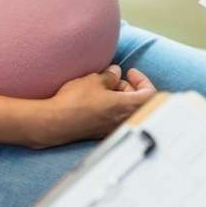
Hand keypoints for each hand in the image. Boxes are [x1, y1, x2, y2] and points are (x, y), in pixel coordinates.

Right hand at [34, 65, 156, 147]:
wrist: (55, 123)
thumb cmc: (75, 101)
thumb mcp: (95, 80)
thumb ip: (110, 76)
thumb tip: (116, 73)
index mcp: (128, 107)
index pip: (150, 94)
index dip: (142, 80)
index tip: (130, 72)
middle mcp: (124, 120)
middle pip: (140, 103)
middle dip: (130, 87)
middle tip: (114, 79)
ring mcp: (113, 129)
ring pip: (127, 111)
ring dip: (120, 97)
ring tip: (103, 87)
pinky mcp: (102, 133)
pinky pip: (116, 118)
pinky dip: (113, 108)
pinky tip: (97, 100)